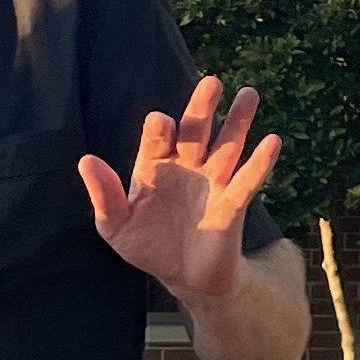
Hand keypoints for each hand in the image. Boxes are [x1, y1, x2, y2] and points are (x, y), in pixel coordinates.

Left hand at [81, 77, 280, 307]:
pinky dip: (260, 162)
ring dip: (238, 121)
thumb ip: (104, 196)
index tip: (161, 124)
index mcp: (155, 166)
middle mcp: (186, 166)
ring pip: (227, 146)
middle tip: (212, 83)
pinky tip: (272, 141)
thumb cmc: (147, 246)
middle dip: (202, 108)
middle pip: (195, 131)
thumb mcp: (116, 226)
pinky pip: (247, 180)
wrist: (184, 276)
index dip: (159, 130)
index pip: (157, 140)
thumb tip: (87, 161)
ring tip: (249, 94)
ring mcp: (212, 182)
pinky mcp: (232, 204)